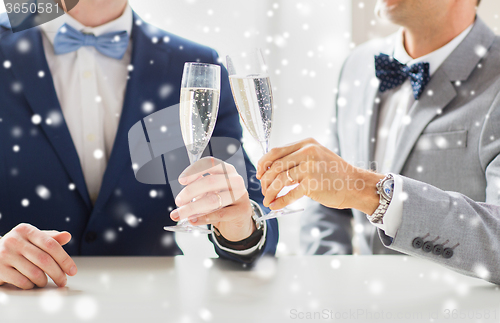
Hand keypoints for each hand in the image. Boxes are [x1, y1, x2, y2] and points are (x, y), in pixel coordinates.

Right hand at [0, 223, 77, 289]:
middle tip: (63, 281)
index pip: (51, 244)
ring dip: (44, 281)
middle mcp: (14, 240)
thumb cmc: (19, 246)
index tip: (72, 271)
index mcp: (26, 230)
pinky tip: (32, 283)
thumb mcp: (33, 238)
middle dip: (58, 273)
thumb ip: (51, 238)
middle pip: (44, 260)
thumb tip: (68, 236)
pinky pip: (22, 282)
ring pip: (34, 273)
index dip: (64, 259)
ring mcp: (5, 255)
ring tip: (46, 281)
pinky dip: (31, 285)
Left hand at [170, 157, 254, 241]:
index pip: (210, 163)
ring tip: (180, 214)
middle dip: (190, 191)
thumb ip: (196, 189)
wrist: (238, 220)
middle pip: (210, 181)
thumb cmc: (221, 202)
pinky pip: (219, 214)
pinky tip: (193, 220)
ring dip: (192, 208)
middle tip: (178, 201)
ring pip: (213, 200)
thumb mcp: (209, 192)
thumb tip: (180, 199)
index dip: (194, 170)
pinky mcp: (242, 210)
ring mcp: (241, 194)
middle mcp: (235, 179)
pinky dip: (203, 218)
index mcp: (226, 170)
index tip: (181, 180)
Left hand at [256, 138, 383, 213]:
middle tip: (263, 190)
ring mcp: (310, 168)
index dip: (263, 163)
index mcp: (306, 144)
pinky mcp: (313, 184)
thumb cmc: (334, 173)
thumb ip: (296, 158)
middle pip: (275, 166)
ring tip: (267, 199)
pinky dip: (279, 201)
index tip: (259, 174)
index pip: (275, 151)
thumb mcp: (316, 156)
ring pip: (280, 180)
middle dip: (265, 180)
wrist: (355, 184)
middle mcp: (307, 153)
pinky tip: (275, 205)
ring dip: (270, 192)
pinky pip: (289, 193)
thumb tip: (271, 168)